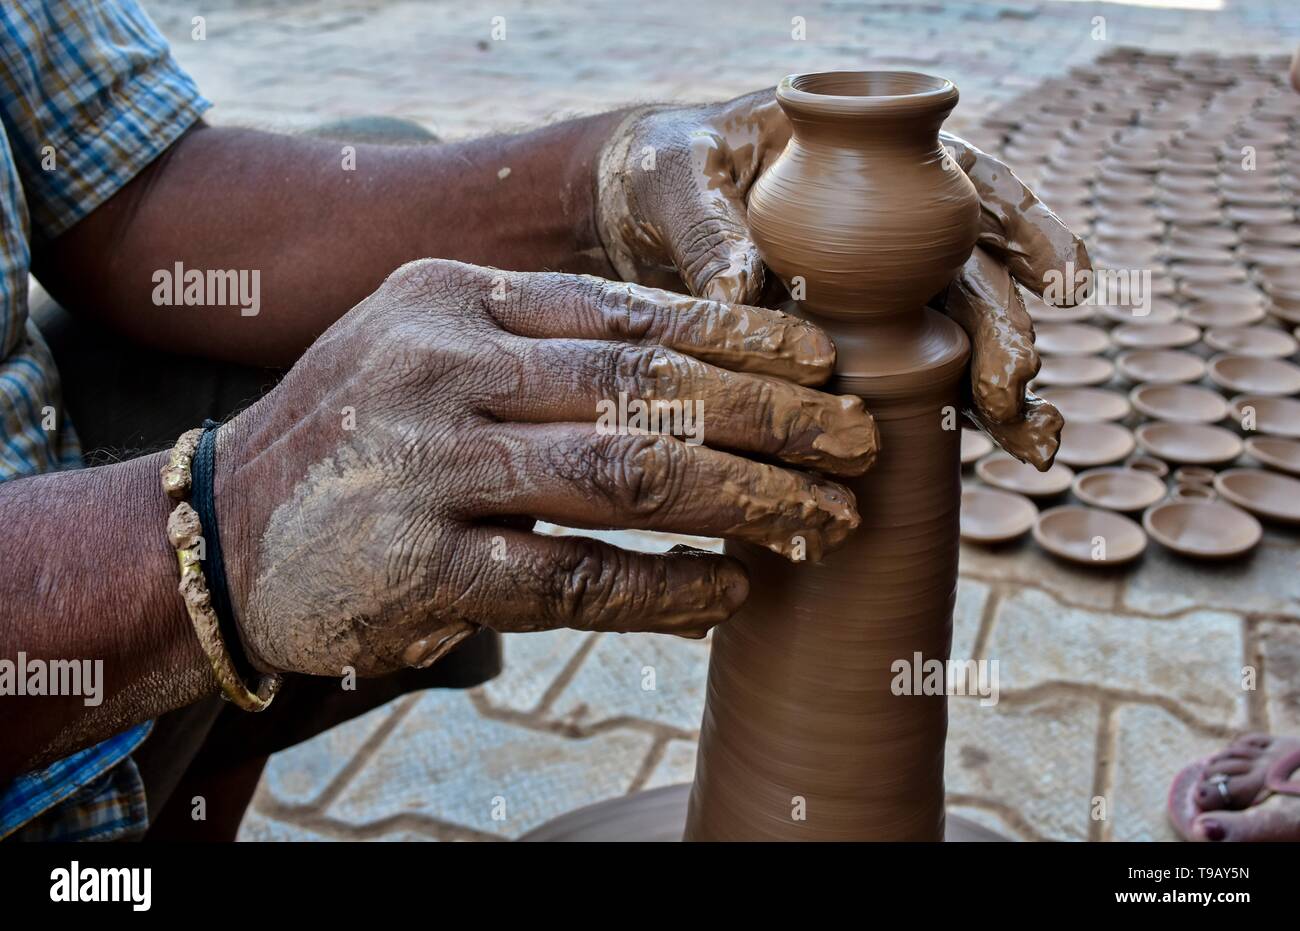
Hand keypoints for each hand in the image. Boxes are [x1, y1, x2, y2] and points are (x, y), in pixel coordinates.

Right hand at [216, 260, 876, 675]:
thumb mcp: (429, 353)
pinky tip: (728, 593)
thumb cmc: (352, 440)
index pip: (628, 314)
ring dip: (745, 501)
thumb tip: (697, 375)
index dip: (739, 344)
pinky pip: (574, 578)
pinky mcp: (420, 569)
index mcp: (453, 299)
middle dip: (771, 420)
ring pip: (626, 477)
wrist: (215, 537)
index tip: (823, 370)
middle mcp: (442, 366)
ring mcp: (428, 467)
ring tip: (824, 524)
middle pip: (647, 388)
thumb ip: (541, 349)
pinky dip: (664, 588)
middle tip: (858, 447)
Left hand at [595, 92, 1091, 468]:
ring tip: (1034, 445)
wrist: (637, 212)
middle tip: (1013, 384)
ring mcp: (879, 293)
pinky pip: (914, 379)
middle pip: (972, 276)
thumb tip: (740, 291)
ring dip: (1000, 391)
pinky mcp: (852, 346)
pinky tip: (1003, 455)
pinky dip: (955, 417)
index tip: (1063, 278)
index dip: (1024, 229)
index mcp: (872, 167)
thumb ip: (712, 228)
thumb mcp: (680, 180)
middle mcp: (892, 232)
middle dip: (1005, 332)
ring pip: (959, 337)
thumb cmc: (669, 171)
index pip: (968, 187)